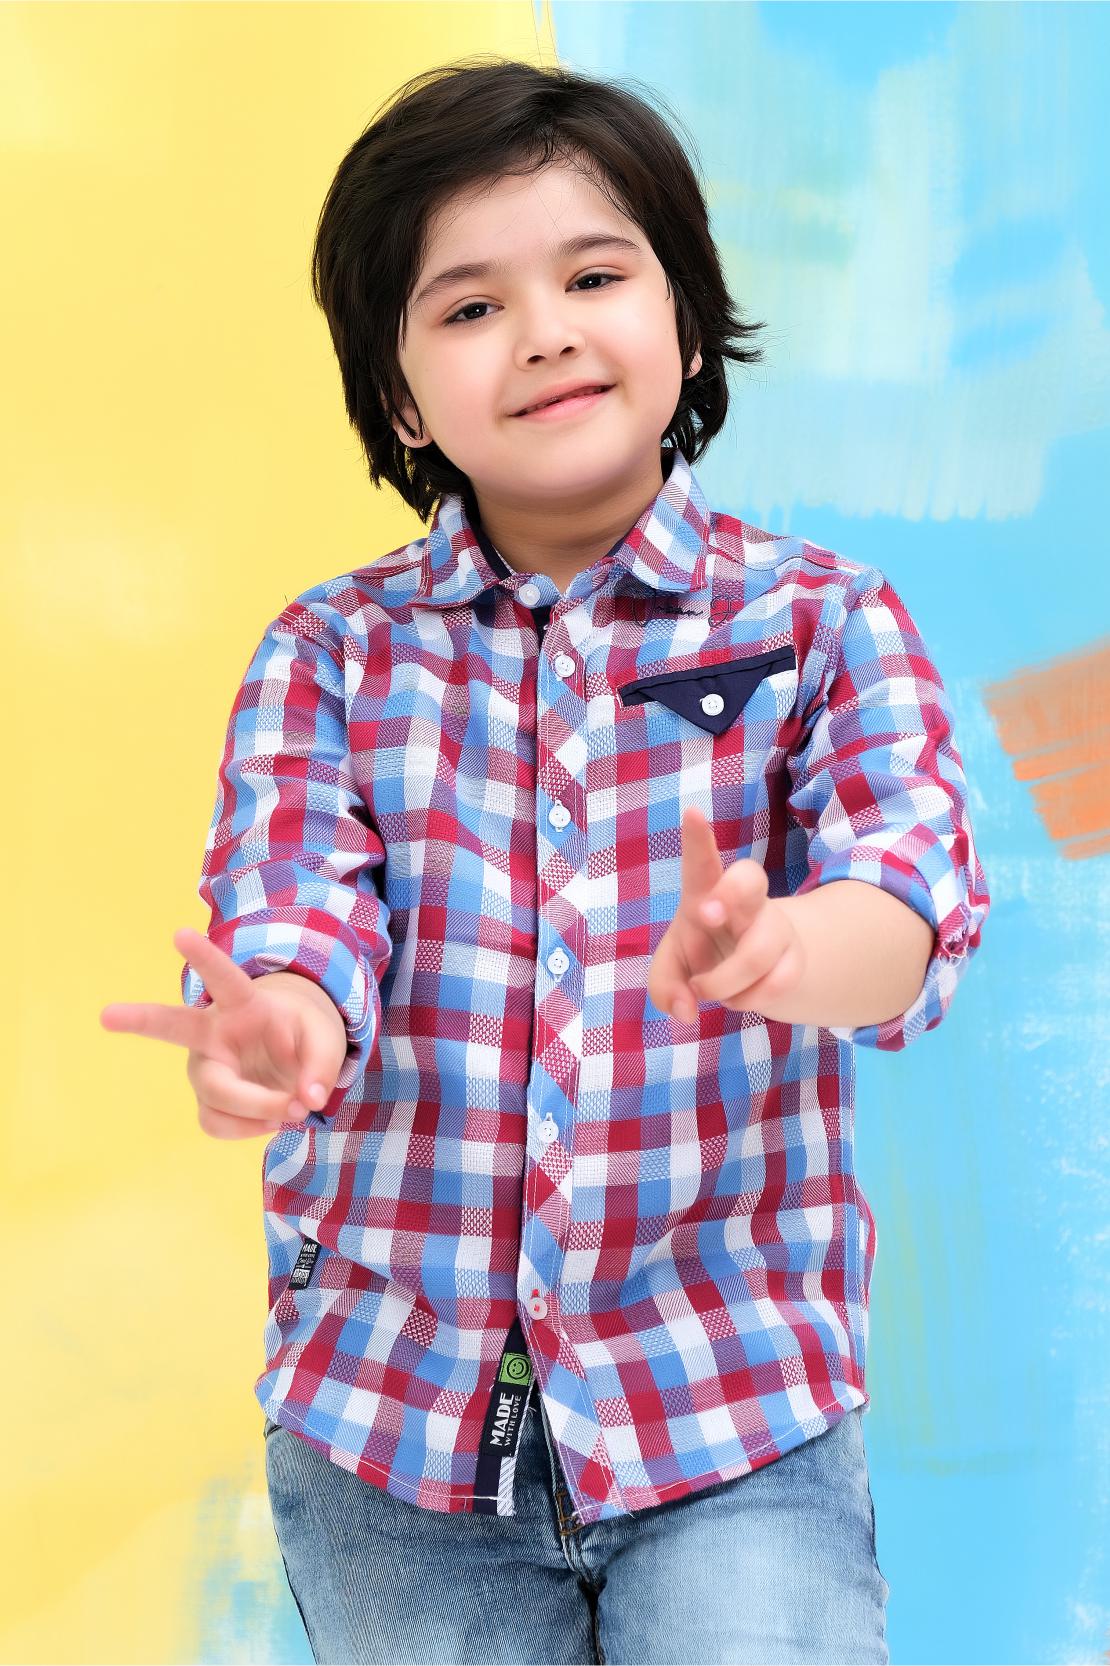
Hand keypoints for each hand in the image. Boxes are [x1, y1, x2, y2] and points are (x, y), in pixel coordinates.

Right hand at [100, 928, 347, 1139]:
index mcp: (244, 1004)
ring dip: (256, 1108)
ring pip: (215, 1093)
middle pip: (174, 1027)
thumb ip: (323, 1065)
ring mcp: (206, 1068)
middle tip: (106, 1015)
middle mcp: (214, 1034)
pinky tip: (270, 1121)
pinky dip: (251, 1129)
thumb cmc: (303, 1038)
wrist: (293, 1061)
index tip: (180, 934)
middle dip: (140, 1020)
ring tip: (294, 1110)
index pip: (224, 978)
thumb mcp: (326, 1041)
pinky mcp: (208, 1101)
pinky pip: (217, 1123)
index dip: (205, 958)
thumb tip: (307, 1100)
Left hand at [648, 806, 806, 1024]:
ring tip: (707, 992)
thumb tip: (684, 1009)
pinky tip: (739, 998)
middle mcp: (744, 902)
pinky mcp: (795, 958)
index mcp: (706, 893)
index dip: (697, 838)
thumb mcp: (674, 967)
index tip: (690, 812)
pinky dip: (748, 1001)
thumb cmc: (705, 954)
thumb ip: (665, 986)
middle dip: (731, 892)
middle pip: (751, 878)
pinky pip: (776, 983)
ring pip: (757, 952)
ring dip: (724, 983)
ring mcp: (775, 927)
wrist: (752, 972)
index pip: (703, 862)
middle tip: (705, 913)